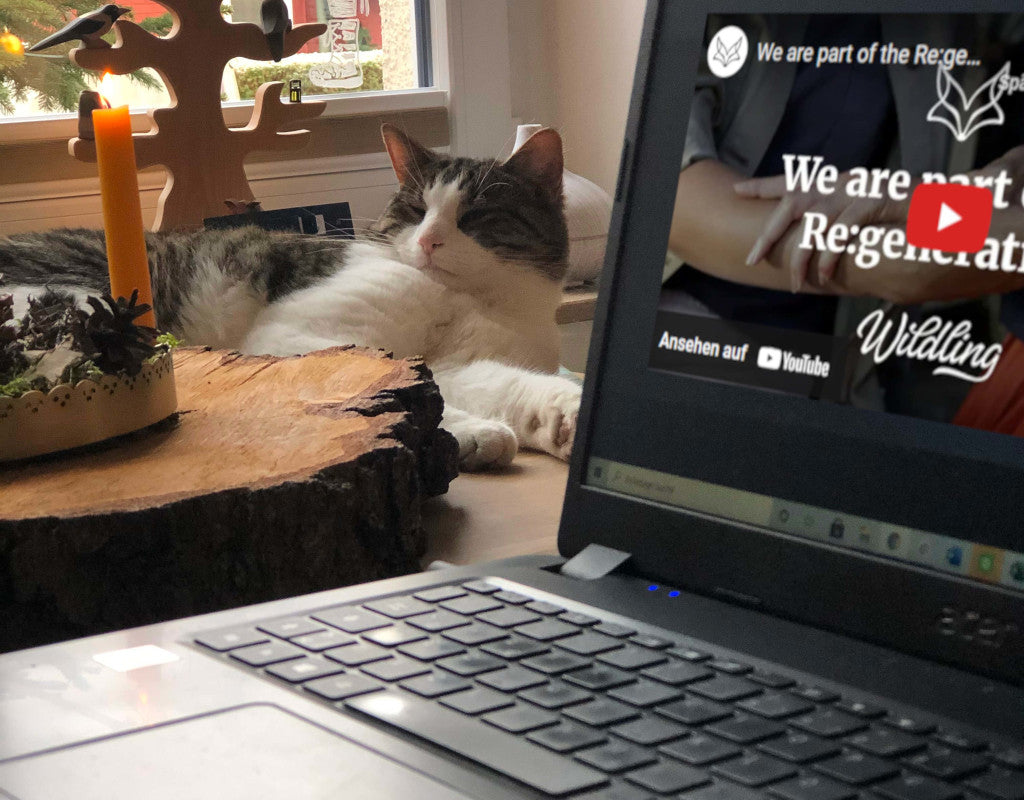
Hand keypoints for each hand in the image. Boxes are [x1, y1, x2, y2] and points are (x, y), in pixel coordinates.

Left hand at [735, 173, 904, 290]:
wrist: (950, 205)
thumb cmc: (904, 217)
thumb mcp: (864, 218)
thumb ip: (837, 227)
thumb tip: (812, 253)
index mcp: (839, 183)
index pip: (795, 182)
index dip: (765, 185)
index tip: (738, 191)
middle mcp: (846, 182)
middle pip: (794, 201)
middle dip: (769, 232)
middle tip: (753, 258)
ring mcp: (862, 190)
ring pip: (815, 220)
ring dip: (801, 255)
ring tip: (797, 282)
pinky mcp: (879, 201)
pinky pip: (843, 229)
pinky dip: (830, 255)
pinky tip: (824, 276)